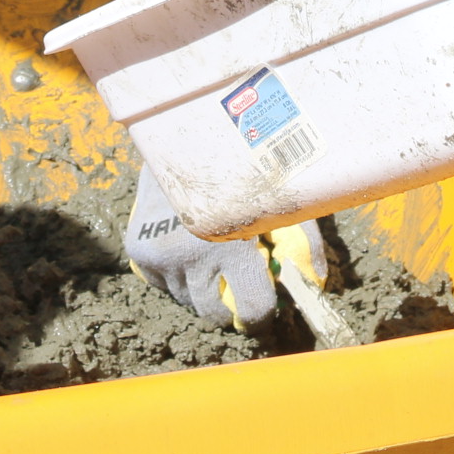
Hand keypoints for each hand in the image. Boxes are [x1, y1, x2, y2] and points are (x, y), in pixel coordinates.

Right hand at [124, 164, 324, 331]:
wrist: (179, 138)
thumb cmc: (238, 167)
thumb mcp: (276, 198)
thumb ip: (301, 241)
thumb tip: (315, 282)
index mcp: (228, 242)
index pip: (251, 308)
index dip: (263, 314)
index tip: (266, 309)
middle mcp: (189, 254)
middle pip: (215, 315)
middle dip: (232, 308)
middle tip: (240, 286)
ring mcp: (159, 255)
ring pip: (189, 302)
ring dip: (205, 290)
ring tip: (214, 256)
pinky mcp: (138, 252)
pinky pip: (165, 286)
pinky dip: (180, 276)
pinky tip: (189, 247)